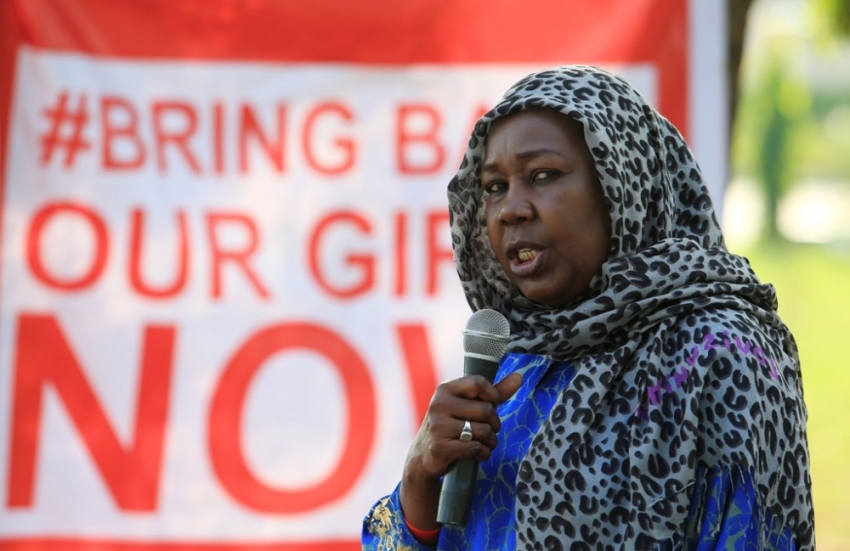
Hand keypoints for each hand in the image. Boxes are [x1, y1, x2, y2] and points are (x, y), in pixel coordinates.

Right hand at [400, 372, 522, 530]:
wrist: (423, 455)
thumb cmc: (452, 425)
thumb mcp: (468, 406)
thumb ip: (493, 392)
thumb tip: (519, 376)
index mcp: (445, 390)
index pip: (478, 383)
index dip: (493, 395)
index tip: (492, 406)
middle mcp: (438, 405)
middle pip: (485, 410)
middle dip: (495, 423)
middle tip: (490, 430)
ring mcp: (438, 427)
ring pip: (483, 431)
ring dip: (491, 441)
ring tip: (486, 443)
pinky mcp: (440, 448)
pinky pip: (476, 448)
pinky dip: (484, 453)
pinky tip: (480, 454)